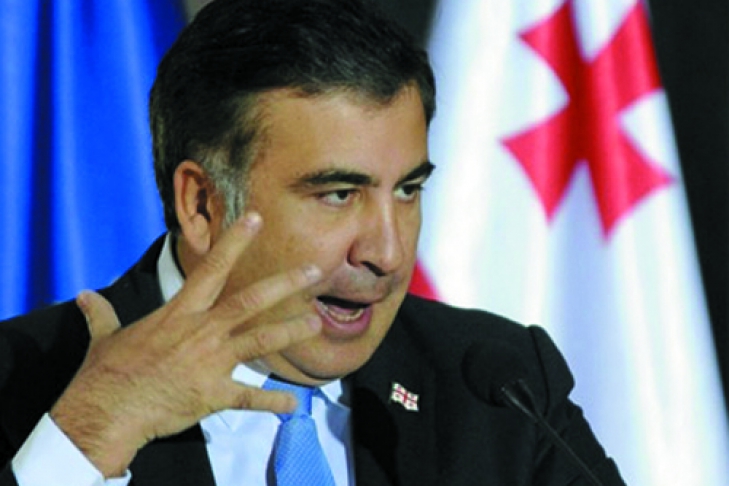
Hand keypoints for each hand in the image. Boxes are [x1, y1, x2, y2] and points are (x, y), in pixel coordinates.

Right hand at [50, 213, 322, 476]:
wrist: (105, 411)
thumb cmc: (105, 373)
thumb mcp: (105, 337)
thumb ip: (100, 314)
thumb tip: (84, 297)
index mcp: (178, 314)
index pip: (211, 268)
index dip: (235, 241)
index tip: (256, 218)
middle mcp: (201, 332)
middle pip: (249, 300)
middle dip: (285, 284)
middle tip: (314, 271)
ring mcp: (210, 362)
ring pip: (259, 340)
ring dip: (290, 331)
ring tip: (315, 323)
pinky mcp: (214, 394)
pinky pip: (250, 397)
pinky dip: (272, 401)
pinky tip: (293, 404)